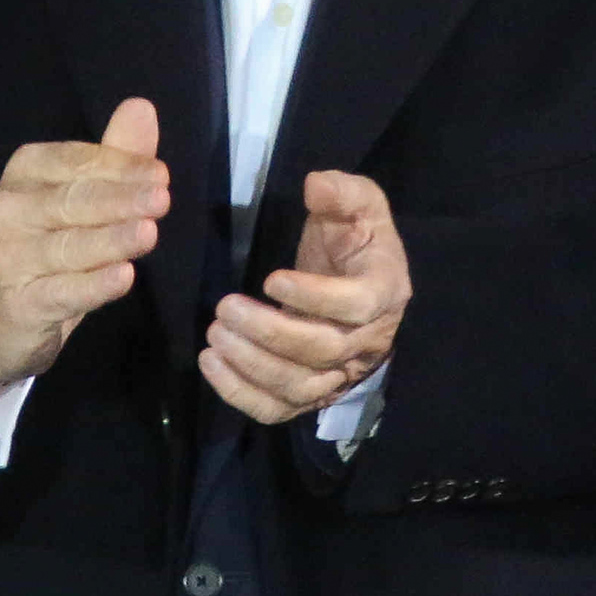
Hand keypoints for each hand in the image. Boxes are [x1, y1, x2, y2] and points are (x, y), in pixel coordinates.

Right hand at [0, 99, 169, 400]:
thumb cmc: (47, 245)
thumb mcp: (78, 198)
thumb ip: (113, 157)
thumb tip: (142, 107)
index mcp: (26, 171)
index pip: (77, 162)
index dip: (119, 167)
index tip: (160, 175)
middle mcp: (10, 208)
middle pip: (72, 201)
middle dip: (120, 200)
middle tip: (161, 199)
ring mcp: (9, 256)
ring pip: (68, 246)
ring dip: (111, 240)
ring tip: (148, 233)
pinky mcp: (18, 301)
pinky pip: (63, 291)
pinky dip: (94, 285)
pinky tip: (124, 277)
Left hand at [202, 168, 408, 426]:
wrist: (357, 280)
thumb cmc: (354, 240)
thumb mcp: (359, 204)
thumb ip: (342, 191)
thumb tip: (315, 186)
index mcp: (384, 290)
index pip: (355, 306)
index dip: (314, 298)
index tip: (270, 279)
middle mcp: (367, 340)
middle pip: (323, 351)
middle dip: (270, 333)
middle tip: (225, 308)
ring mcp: (339, 373)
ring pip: (299, 385)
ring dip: (252, 366)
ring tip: (214, 336)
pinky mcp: (311, 393)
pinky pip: (278, 408)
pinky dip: (242, 394)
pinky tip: (211, 365)